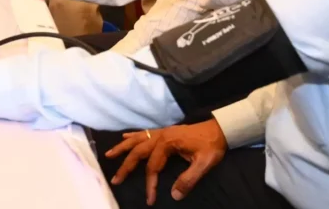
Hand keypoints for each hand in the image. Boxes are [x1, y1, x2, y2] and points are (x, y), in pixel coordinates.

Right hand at [105, 120, 227, 204]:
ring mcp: (161, 132)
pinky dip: (132, 136)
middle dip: (125, 166)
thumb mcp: (204, 164)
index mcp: (168, 144)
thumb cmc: (212, 146)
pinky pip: (143, 133)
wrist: (220, 128)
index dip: (150, 184)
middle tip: (116, 180)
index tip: (150, 199)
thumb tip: (174, 195)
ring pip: (136, 140)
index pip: (153, 166)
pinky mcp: (164, 132)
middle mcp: (160, 136)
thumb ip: (189, 179)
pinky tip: (123, 137)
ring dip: (122, 148)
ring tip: (108, 155)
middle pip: (138, 152)